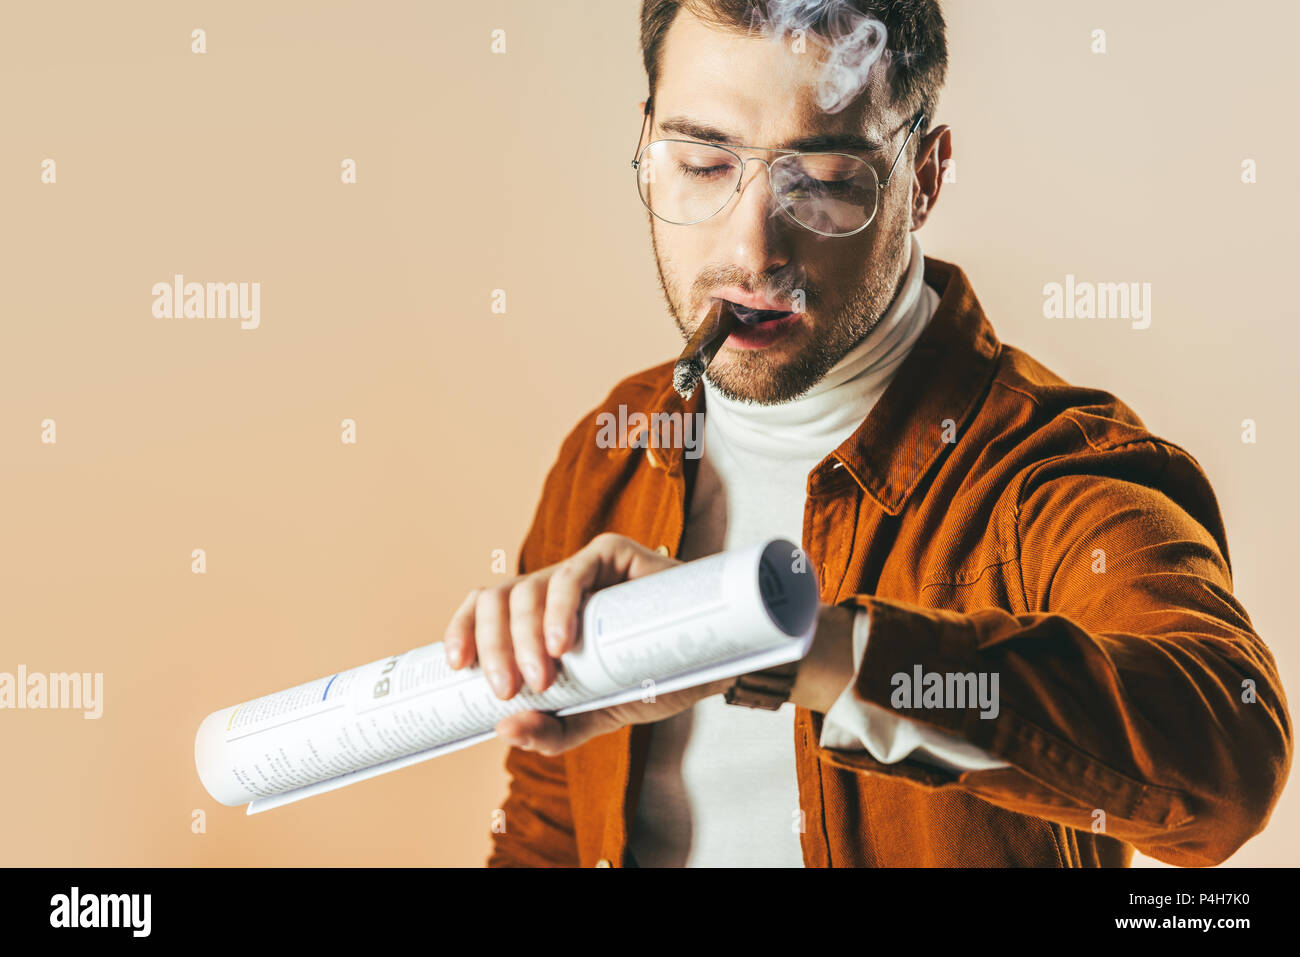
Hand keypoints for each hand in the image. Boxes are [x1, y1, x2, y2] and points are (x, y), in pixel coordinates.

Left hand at [444, 533, 722, 752]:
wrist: (710, 665)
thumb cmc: (647, 679)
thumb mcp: (593, 714)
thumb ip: (551, 729)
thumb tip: (504, 730)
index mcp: (537, 617)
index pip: (483, 609)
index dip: (462, 630)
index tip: (458, 667)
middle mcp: (553, 588)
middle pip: (497, 600)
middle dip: (493, 648)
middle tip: (509, 691)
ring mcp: (581, 568)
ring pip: (527, 588)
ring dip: (523, 637)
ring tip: (542, 678)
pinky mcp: (612, 554)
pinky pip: (573, 573)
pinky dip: (559, 608)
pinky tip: (562, 643)